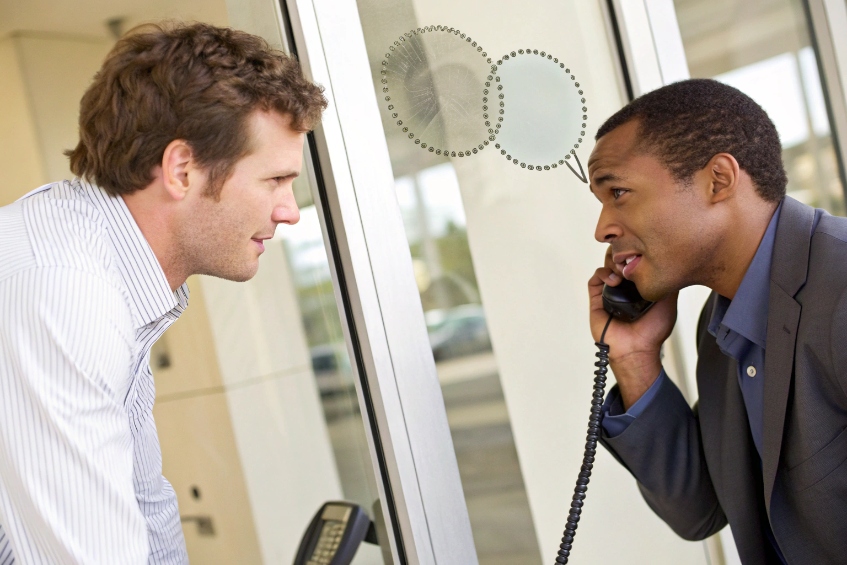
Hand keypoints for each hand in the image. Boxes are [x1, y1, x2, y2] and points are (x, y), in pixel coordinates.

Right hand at [588, 246, 677, 408]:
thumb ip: (670, 283)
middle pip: (618, 258)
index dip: (636, 253)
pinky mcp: (596, 299)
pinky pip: (594, 279)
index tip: (643, 253)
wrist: (637, 348)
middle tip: (631, 259)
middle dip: (623, 254)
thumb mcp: (669, 302)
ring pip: (605, 265)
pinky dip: (602, 274)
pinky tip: (614, 280)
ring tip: (622, 270)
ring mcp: (609, 291)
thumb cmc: (653, 331)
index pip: (634, 260)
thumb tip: (675, 264)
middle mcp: (623, 286)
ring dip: (613, 262)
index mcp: (638, 285)